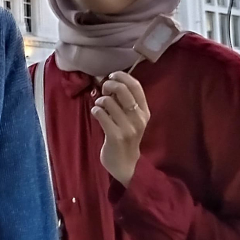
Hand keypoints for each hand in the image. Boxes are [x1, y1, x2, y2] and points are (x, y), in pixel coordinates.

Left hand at [90, 71, 149, 186]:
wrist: (125, 163)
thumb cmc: (125, 136)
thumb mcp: (132, 118)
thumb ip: (125, 102)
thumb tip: (111, 82)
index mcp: (144, 111)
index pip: (136, 86)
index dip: (122, 76)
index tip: (112, 75)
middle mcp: (139, 118)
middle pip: (122, 90)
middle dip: (109, 85)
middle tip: (104, 90)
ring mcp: (128, 128)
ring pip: (108, 101)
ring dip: (99, 101)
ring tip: (100, 107)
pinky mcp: (116, 136)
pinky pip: (100, 114)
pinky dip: (95, 111)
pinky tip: (96, 114)